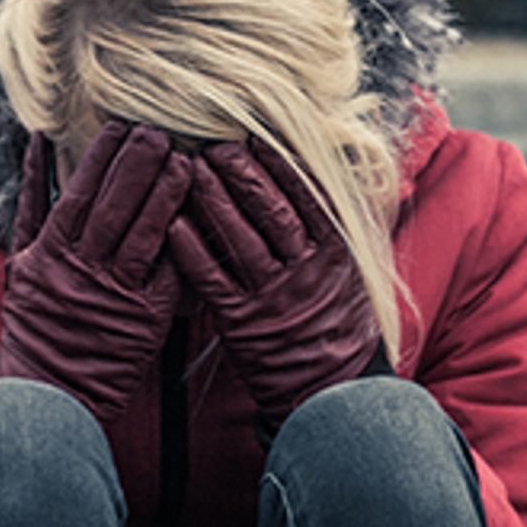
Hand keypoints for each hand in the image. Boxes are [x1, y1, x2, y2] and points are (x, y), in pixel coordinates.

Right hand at [0, 122, 191, 425]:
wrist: (46, 391)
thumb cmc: (35, 323)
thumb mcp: (20, 265)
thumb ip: (30, 208)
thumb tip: (37, 148)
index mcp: (48, 254)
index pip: (77, 194)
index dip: (101, 158)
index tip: (119, 126)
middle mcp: (80, 270)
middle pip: (113, 207)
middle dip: (137, 164)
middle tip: (159, 129)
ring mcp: (115, 294)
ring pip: (144, 234)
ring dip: (164, 195)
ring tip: (184, 160)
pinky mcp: (146, 318)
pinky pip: (166, 274)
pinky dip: (178, 243)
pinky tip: (193, 215)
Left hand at [168, 139, 387, 432]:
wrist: (331, 388)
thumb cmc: (337, 321)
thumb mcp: (353, 273)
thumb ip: (338, 228)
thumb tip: (334, 174)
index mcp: (336, 255)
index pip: (308, 198)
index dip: (281, 166)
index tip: (258, 138)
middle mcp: (306, 272)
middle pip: (270, 211)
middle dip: (241, 174)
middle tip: (214, 145)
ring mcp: (273, 297)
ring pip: (239, 238)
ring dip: (212, 200)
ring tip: (189, 169)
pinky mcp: (242, 322)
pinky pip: (212, 279)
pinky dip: (192, 249)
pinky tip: (173, 221)